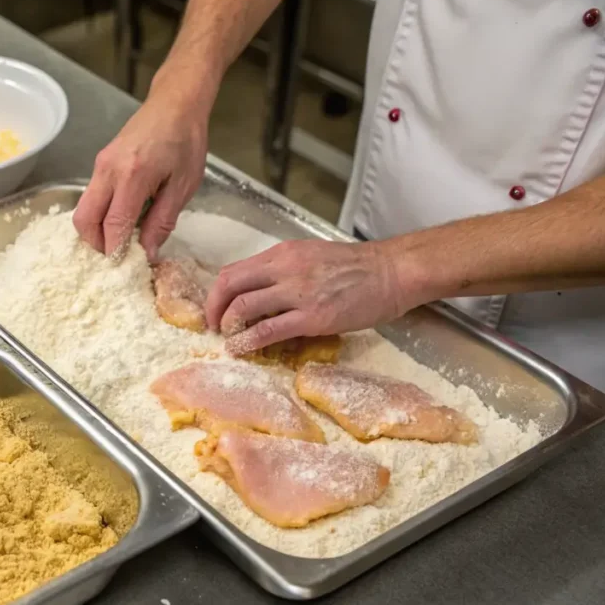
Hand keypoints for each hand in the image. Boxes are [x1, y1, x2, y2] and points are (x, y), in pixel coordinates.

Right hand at [72, 90, 208, 260]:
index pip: (113, 224)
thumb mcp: (184, 186)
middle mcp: (108, 170)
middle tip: (117, 256)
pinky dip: (100, 214)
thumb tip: (148, 252)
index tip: (123, 267)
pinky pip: (91, 197)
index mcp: (133, 176)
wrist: (175, 103)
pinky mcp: (100, 162)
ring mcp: (100, 165)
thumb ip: (163, 221)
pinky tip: (122, 218)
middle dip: (96, 245)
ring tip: (121, 239)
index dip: (115, 251)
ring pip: (84, 209)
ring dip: (96, 230)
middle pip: (84, 220)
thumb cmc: (186, 141)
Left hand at [205, 239, 409, 354]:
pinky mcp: (312, 317)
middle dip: (213, 309)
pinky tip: (240, 350)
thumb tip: (258, 293)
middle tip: (213, 327)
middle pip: (229, 285)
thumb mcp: (311, 257)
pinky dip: (247, 342)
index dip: (217, 293)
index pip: (234, 270)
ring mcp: (297, 292)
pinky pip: (268, 330)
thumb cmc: (356, 268)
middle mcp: (284, 268)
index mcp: (282, 253)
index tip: (215, 310)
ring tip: (228, 339)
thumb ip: (283, 271)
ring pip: (243, 307)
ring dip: (228, 327)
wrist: (392, 272)